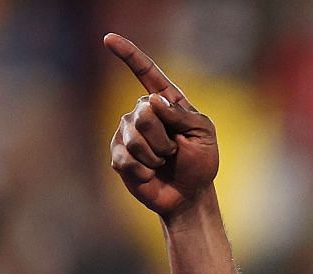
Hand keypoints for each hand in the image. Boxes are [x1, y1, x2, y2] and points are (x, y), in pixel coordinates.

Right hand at [103, 33, 218, 217]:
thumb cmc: (200, 163)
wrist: (189, 195)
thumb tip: (153, 100)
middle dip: (163, 138)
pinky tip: (150, 174)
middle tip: (173, 152)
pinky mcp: (119, 154)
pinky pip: (126, 158)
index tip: (109, 38)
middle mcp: (143, 112)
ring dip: (155, 156)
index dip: (128, 54)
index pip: (146, 73)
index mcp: (166, 102)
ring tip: (163, 163)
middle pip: (143, 113)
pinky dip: (144, 171)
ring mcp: (128, 132)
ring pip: (134, 138)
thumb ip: (183, 116)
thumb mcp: (204, 136)